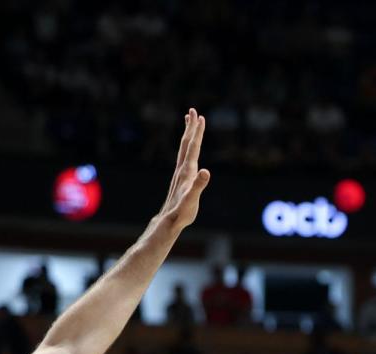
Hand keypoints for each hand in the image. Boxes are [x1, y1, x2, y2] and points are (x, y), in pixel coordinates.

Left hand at [159, 109, 210, 229]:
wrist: (169, 221)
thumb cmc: (182, 212)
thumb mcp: (192, 199)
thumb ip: (198, 185)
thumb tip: (206, 171)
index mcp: (187, 171)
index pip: (193, 148)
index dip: (197, 133)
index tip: (201, 117)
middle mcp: (182, 169)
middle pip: (186, 144)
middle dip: (191, 127)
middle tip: (193, 111)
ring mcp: (180, 173)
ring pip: (184, 149)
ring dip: (187, 134)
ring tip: (189, 122)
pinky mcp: (180, 178)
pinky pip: (184, 157)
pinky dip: (187, 147)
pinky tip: (189, 148)